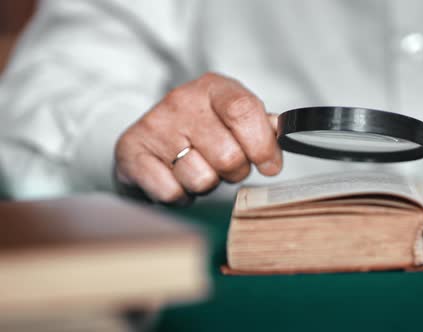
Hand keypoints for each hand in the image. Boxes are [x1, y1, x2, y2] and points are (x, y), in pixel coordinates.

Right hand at [114, 72, 281, 204]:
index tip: (270, 165)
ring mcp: (154, 127)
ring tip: (197, 169)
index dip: (263, 145)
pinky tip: (176, 179)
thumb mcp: (231, 117)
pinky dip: (180, 195)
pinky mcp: (131, 153)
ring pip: (201, 178)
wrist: (146, 140)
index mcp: (212, 88)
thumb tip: (282, 131)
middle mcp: (181, 101)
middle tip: (225, 167)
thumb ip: (260, 124)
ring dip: (206, 184)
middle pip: (228, 155)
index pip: (244, 111)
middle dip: (235, 172)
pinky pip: (172, 192)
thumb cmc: (199, 130)